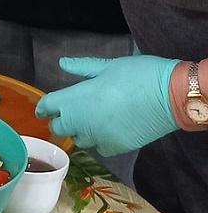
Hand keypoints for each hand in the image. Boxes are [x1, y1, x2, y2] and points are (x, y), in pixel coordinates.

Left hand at [36, 56, 180, 155]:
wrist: (170, 96)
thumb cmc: (136, 74)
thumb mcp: (107, 65)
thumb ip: (82, 67)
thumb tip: (62, 63)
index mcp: (75, 98)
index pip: (48, 106)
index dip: (43, 107)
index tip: (42, 110)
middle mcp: (82, 121)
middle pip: (60, 127)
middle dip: (59, 121)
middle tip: (65, 115)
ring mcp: (99, 137)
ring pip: (79, 140)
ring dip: (78, 132)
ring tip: (85, 122)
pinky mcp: (117, 147)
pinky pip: (100, 149)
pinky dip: (98, 142)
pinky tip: (104, 132)